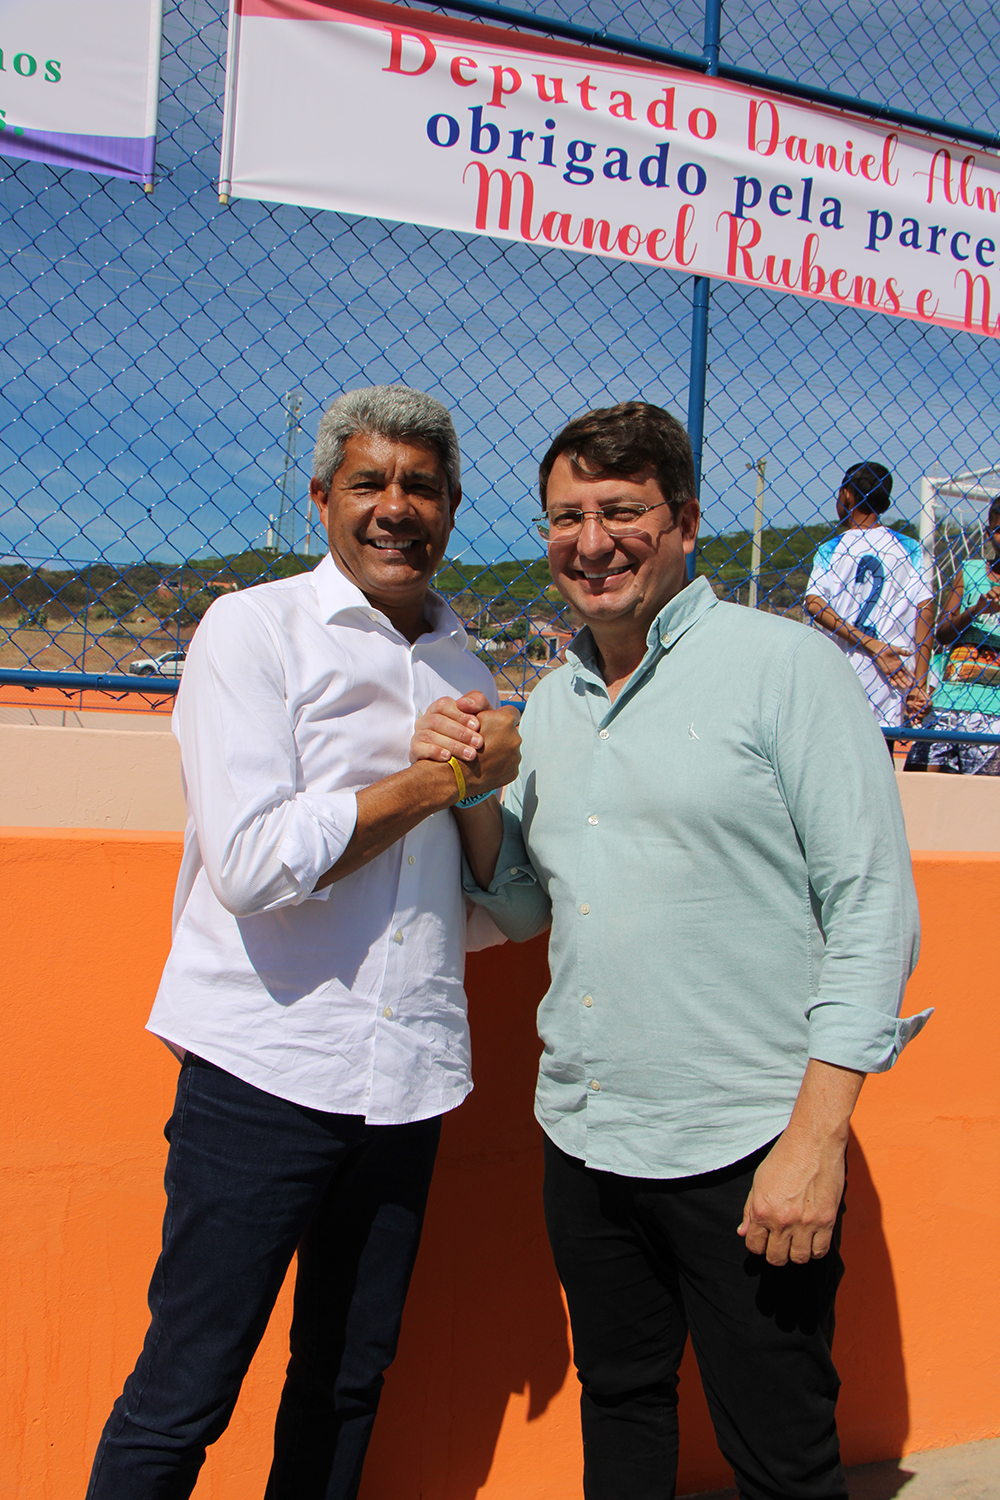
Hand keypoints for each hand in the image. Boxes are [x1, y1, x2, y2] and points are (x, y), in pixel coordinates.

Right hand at [410, 692, 489, 765]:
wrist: (466, 755)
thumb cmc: (474, 729)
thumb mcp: (480, 713)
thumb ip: (477, 702)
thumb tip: (463, 703)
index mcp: (439, 708)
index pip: (443, 705)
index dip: (460, 715)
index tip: (477, 726)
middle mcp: (426, 719)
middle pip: (437, 721)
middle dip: (460, 733)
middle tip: (478, 743)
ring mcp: (419, 734)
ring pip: (430, 736)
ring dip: (452, 745)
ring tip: (470, 754)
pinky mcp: (415, 750)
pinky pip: (419, 749)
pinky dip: (434, 752)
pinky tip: (448, 757)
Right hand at [458, 705, 520, 799]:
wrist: (455, 773)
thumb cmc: (458, 741)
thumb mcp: (465, 714)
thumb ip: (478, 703)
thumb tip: (486, 702)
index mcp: (505, 720)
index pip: (511, 712)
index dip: (500, 716)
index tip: (493, 722)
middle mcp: (515, 738)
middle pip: (511, 732)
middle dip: (501, 735)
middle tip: (485, 740)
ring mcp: (516, 757)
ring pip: (510, 749)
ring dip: (501, 750)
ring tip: (485, 754)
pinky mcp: (513, 771)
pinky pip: (509, 765)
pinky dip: (500, 764)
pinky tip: (487, 765)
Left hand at [737, 1128, 845, 1265]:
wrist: (813, 1142)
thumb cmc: (784, 1157)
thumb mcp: (759, 1181)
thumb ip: (749, 1209)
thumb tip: (743, 1232)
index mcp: (761, 1210)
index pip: (754, 1245)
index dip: (757, 1244)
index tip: (764, 1239)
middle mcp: (781, 1220)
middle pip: (775, 1257)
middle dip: (775, 1253)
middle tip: (780, 1242)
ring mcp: (805, 1223)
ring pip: (798, 1258)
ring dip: (795, 1253)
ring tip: (796, 1241)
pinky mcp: (826, 1221)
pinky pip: (819, 1251)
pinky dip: (814, 1250)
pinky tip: (811, 1239)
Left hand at [869, 641, 913, 690]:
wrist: (880, 650)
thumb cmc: (889, 649)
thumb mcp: (898, 650)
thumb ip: (905, 653)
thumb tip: (912, 653)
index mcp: (899, 663)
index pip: (906, 670)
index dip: (910, 674)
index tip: (914, 677)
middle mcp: (896, 668)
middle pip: (902, 676)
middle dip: (906, 680)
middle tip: (910, 685)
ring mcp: (891, 670)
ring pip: (896, 678)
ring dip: (900, 682)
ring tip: (904, 687)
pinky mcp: (885, 672)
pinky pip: (889, 678)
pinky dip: (892, 681)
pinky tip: (895, 684)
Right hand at [904, 685, 930, 720]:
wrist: (914, 691)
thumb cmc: (911, 700)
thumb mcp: (909, 708)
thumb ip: (911, 715)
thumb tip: (912, 724)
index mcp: (920, 714)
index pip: (920, 720)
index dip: (918, 721)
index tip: (914, 721)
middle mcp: (925, 712)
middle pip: (921, 717)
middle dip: (915, 713)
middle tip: (910, 708)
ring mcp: (928, 708)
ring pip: (923, 712)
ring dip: (916, 708)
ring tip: (912, 704)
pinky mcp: (929, 703)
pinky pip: (925, 707)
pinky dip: (920, 705)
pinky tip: (917, 702)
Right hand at [971, 588, 999, 616]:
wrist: (982, 611)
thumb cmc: (991, 608)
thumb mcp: (999, 608)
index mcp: (997, 594)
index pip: (999, 590)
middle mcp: (992, 593)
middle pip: (996, 589)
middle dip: (999, 591)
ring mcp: (987, 595)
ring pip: (990, 591)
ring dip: (993, 595)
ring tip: (996, 600)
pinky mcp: (981, 597)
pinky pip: (983, 595)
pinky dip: (986, 597)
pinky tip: (988, 600)